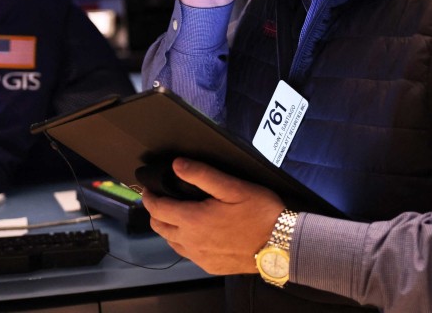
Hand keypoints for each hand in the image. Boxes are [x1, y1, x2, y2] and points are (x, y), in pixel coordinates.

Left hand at [141, 158, 283, 274]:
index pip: (157, 209)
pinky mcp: (211, 266)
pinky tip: (194, 233)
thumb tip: (176, 164)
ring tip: (176, 213)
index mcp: (192, 220)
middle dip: (155, 212)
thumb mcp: (232, 187)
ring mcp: (200, 257)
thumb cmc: (260, 213)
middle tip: (161, 199)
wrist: (283, 246)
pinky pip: (187, 254)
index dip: (149, 196)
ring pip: (171, 242)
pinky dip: (182, 241)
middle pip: (159, 227)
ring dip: (168, 227)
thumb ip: (201, 174)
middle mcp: (191, 242)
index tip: (148, 188)